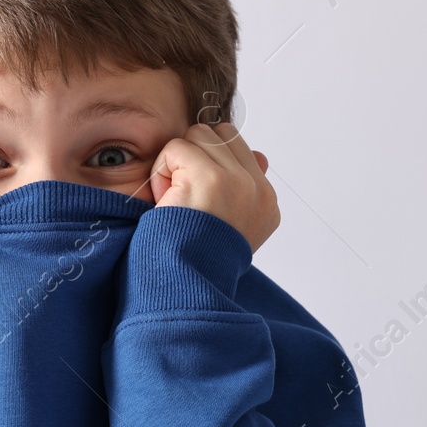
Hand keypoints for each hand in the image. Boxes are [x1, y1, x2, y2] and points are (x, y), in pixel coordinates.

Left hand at [146, 122, 280, 254]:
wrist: (183, 290)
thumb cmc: (193, 262)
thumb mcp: (227, 227)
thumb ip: (242, 188)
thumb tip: (261, 155)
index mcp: (265, 203)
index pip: (239, 151)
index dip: (206, 165)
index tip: (195, 201)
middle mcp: (259, 191)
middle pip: (219, 135)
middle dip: (193, 157)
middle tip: (182, 199)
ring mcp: (238, 182)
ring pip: (198, 136)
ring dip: (176, 164)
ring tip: (174, 202)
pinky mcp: (212, 178)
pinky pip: (176, 148)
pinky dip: (161, 172)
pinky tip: (166, 202)